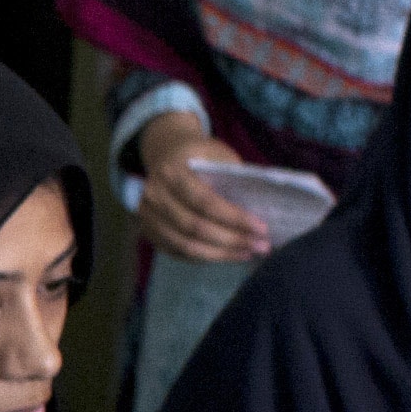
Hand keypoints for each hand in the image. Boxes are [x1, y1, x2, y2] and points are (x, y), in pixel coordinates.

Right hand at [131, 109, 272, 264]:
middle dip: (232, 240)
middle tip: (261, 246)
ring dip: (220, 255)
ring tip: (248, 253)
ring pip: (186, 246)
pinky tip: (228, 255)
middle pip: (195, 228)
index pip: (205, 202)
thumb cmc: (199, 154)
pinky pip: (179, 252)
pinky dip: (206, 257)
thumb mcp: (219, 154)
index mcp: (172, 172)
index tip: (262, 229)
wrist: (166, 154)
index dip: (234, 218)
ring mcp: (147, 217)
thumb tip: (263, 210)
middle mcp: (154, 196)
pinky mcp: (149, 232)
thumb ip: (235, 178)